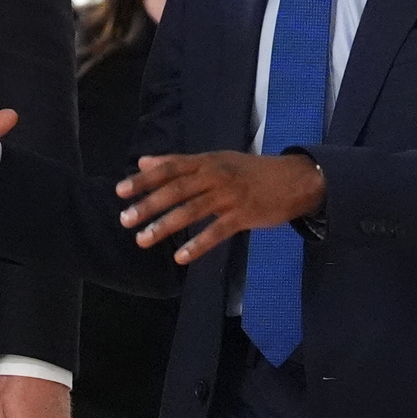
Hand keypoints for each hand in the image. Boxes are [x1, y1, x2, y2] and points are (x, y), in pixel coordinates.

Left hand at [115, 150, 323, 262]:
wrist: (295, 179)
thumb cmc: (250, 171)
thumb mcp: (215, 160)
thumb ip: (178, 162)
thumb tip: (144, 162)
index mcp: (206, 161)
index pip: (170, 168)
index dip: (144, 179)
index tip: (121, 191)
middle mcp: (216, 175)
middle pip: (176, 189)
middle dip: (149, 204)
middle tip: (125, 219)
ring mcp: (230, 195)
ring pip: (192, 210)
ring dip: (165, 226)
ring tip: (143, 240)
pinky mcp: (243, 215)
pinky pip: (216, 232)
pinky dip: (198, 245)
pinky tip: (180, 257)